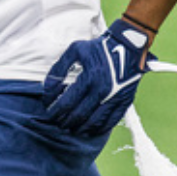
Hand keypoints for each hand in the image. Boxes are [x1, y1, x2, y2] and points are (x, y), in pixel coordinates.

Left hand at [42, 16, 155, 135]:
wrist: (129, 45)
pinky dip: (98, 129)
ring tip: (72, 128)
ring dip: (80, 128)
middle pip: (78, 116)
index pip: (66, 104)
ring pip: (94, 123)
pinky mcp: (125, 101)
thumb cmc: (99, 47)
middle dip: (65, 122)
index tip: (49, 113)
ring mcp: (115, 98)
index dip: (55, 112)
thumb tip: (47, 89)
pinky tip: (90, 130)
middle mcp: (102, 91)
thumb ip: (58, 69)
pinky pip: (111, 122)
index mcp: (89, 78)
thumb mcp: (75, 50)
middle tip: (58, 123)